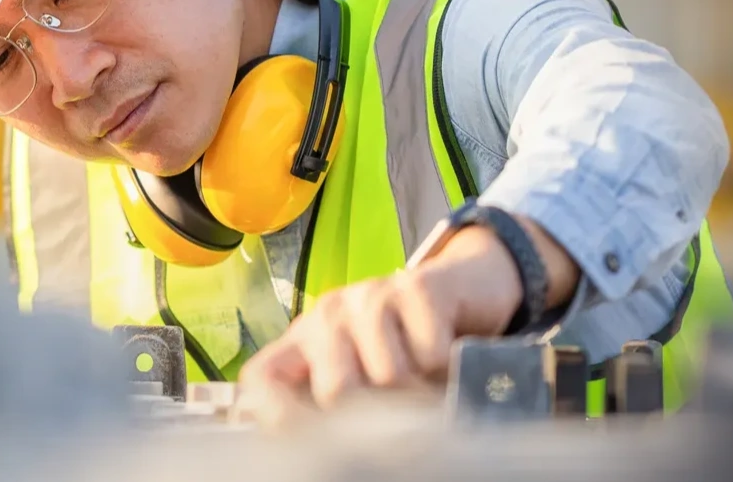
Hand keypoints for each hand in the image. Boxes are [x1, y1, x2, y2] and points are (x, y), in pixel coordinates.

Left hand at [237, 218, 577, 408]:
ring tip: (425, 379)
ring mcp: (371, 295)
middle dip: (376, 413)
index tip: (310, 442)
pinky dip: (445, 368)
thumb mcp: (368, 373)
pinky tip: (444, 353)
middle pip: (336, 391)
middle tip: (399, 409)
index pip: (263, 379)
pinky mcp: (417, 287)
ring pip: (389, 378)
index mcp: (307, 337)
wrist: (469, 286)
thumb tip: (314, 446)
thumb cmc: (412, 342)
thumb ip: (338, 400)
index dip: (277, 416)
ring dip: (419, 390)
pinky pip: (430, 356)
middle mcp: (330, 312)